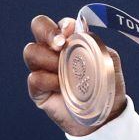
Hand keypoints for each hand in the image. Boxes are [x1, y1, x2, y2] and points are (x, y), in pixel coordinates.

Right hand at [23, 15, 126, 136]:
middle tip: (60, 45)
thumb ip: (94, 43)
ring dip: (48, 59)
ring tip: (64, 72)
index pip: (60, 23)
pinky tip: (61, 88)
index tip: (70, 33)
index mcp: (72, 41)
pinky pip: (34, 77)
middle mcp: (54, 51)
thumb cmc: (108, 86)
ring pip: (31, 51)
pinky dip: (48, 81)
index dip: (62, 25)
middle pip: (38, 26)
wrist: (105, 116)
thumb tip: (78, 30)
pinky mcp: (38, 89)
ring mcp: (44, 69)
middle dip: (47, 32)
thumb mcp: (107, 61)